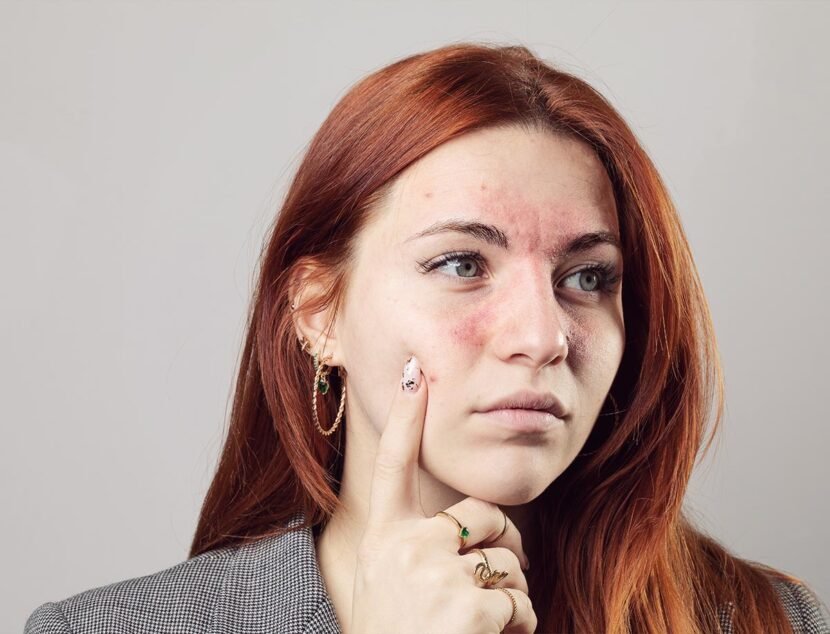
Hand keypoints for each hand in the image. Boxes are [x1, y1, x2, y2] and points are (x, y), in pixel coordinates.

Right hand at [349, 355, 536, 633]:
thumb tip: (466, 528)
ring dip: (511, 598)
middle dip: (504, 547)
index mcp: (383, 540)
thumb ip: (412, 550)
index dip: (406, 418)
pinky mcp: (469, 605)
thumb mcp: (387, 587)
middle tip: (491, 587)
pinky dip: (520, 626)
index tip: (417, 373)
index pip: (394, 466)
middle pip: (484, 517)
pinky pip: (521, 603)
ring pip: (509, 564)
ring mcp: (435, 574)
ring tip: (476, 630)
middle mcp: (405, 548)